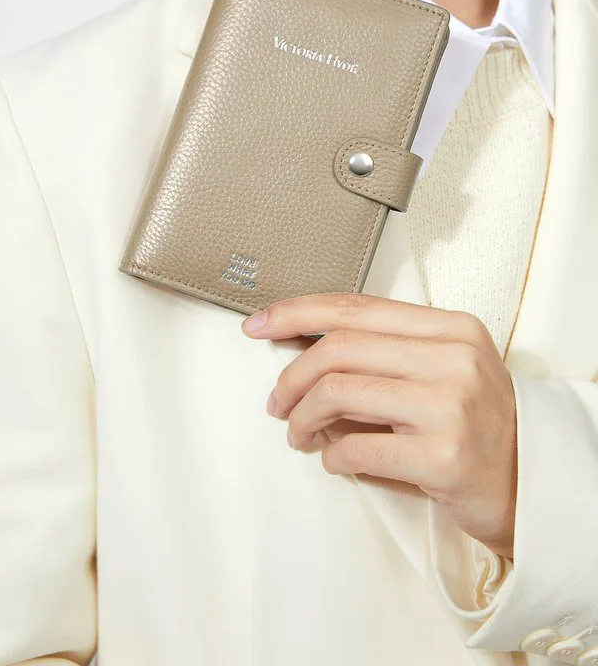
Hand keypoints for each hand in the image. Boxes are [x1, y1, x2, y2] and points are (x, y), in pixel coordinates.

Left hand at [241, 293, 516, 557]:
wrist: (529, 484)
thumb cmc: (477, 424)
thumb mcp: (444, 368)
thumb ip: (386, 351)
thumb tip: (301, 346)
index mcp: (451, 328)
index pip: (358, 307)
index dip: (298, 312)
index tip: (261, 323)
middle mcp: (453, 359)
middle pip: (338, 348)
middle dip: (290, 375)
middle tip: (277, 401)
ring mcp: (449, 406)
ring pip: (337, 392)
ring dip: (301, 417)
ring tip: (298, 433)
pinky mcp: (441, 457)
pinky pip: (353, 448)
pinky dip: (329, 456)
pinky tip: (334, 460)